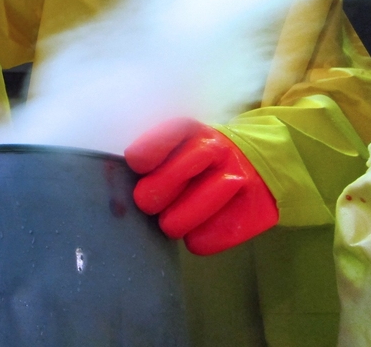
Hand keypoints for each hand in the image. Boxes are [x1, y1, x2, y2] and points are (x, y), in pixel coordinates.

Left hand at [124, 117, 277, 255]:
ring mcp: (238, 178)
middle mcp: (216, 149)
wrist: (257, 164)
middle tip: (150, 203)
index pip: (166, 135)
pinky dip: (197, 240)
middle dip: (151, 197)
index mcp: (190, 129)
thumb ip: (149, 157)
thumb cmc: (197, 159)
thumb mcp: (178, 144)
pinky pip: (209, 238)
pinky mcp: (255, 210)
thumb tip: (112, 179)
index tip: (138, 166)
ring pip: (187, 215)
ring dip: (173, 223)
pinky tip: (197, 230)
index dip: (147, 154)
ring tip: (172, 220)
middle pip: (169, 179)